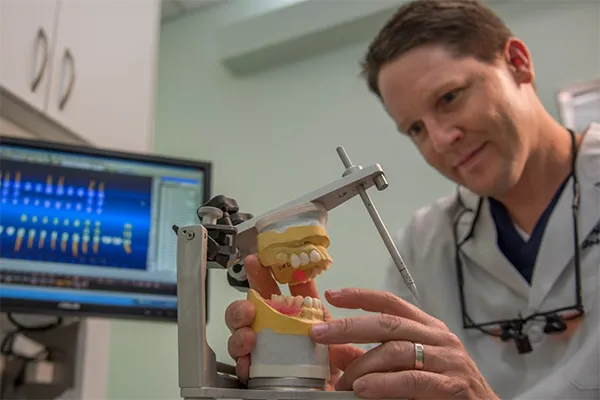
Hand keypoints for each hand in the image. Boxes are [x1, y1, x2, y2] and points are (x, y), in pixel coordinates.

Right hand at [224, 255, 364, 388]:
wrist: (326, 393)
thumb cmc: (332, 369)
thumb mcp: (340, 342)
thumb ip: (335, 327)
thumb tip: (329, 308)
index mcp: (295, 315)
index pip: (277, 288)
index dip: (265, 272)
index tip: (257, 260)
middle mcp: (275, 329)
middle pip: (251, 308)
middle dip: (244, 303)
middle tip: (249, 308)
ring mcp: (263, 350)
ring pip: (240, 333)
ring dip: (240, 332)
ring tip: (249, 336)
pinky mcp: (257, 372)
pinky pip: (242, 364)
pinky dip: (243, 362)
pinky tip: (247, 361)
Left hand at [308, 288, 498, 399]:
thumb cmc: (443, 388)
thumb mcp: (407, 367)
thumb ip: (373, 360)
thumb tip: (336, 352)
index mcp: (427, 328)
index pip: (390, 303)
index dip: (360, 296)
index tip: (332, 296)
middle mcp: (438, 337)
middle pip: (388, 323)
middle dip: (349, 327)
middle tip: (319, 333)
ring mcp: (448, 360)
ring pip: (397, 351)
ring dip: (363, 366)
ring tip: (342, 382)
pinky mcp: (453, 386)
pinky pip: (413, 379)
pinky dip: (385, 384)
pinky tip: (364, 389)